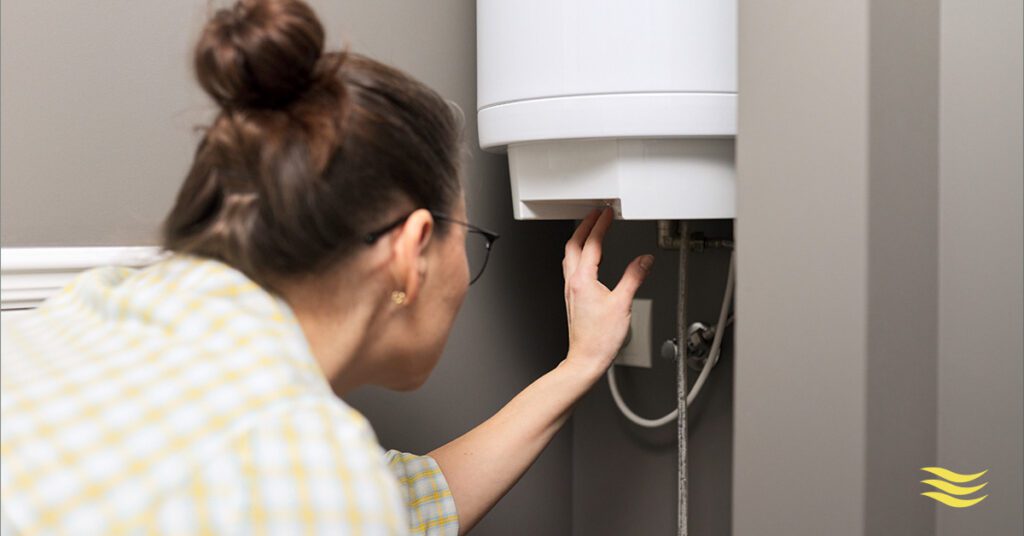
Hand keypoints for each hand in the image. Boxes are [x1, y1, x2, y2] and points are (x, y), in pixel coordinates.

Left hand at [561, 208, 653, 379]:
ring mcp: (570, 290)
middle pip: (573, 244)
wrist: (586, 358)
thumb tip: (644, 260)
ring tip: (590, 231)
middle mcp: (573, 282)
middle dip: (585, 226)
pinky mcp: (573, 298)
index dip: (600, 225)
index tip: (607, 213)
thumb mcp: (623, 304)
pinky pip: (572, 268)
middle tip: (596, 215)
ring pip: (570, 256)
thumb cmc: (600, 338)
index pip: (592, 244)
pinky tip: (588, 260)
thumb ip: (634, 277)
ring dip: (579, 239)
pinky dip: (579, 255)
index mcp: (583, 280)